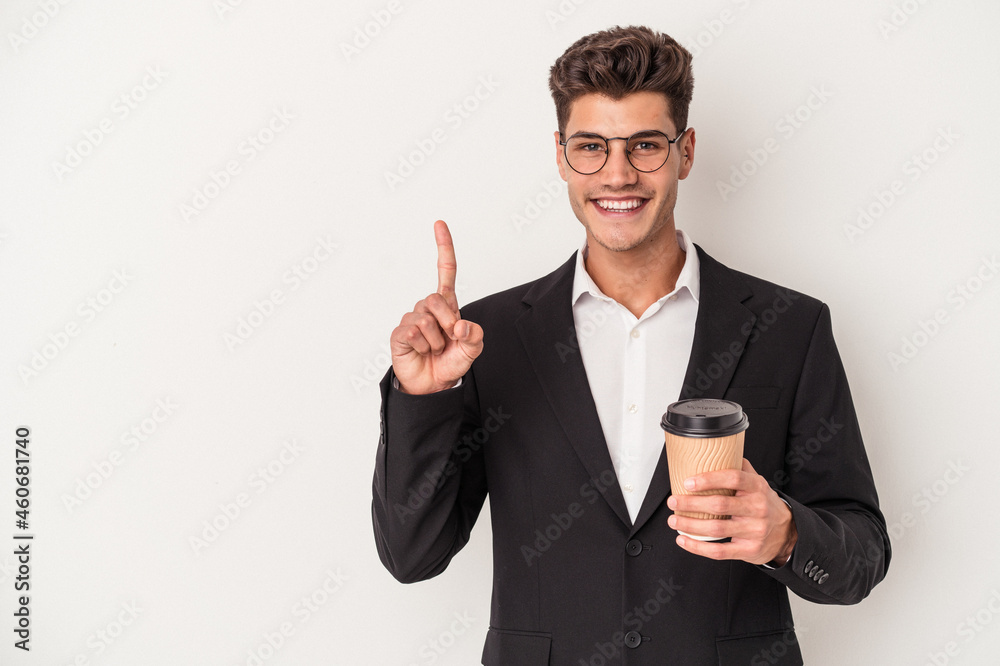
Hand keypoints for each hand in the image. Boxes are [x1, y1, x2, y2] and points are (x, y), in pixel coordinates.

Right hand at [390, 220, 483, 394]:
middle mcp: (427, 307)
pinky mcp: (400, 333)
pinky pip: (414, 333)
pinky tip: (421, 352)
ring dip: (436, 341)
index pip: (445, 271)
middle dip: (447, 322)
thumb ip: (475, 335)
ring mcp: (412, 319)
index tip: (439, 224)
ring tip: (433, 350)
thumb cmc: (451, 361)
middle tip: (448, 340)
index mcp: (447, 305)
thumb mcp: (473, 349)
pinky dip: (422, 347)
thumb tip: (460, 325)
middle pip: (437, 299)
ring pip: (427, 320)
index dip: (444, 247)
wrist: (433, 384)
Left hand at [666, 459, 797, 565]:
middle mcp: (758, 508)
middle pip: (720, 505)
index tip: (688, 482)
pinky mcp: (749, 550)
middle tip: (673, 501)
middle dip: (691, 503)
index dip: (709, 479)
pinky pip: (720, 551)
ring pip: (717, 529)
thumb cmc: (764, 504)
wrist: (786, 533)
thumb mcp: (757, 483)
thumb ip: (739, 468)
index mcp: (757, 487)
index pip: (733, 478)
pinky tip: (683, 540)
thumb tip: (717, 448)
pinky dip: (698, 547)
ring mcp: (755, 531)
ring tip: (674, 520)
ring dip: (690, 525)